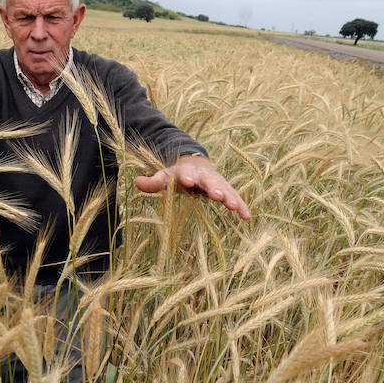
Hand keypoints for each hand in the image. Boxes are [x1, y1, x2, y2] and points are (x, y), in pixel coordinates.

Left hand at [134, 155, 250, 219]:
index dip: (186, 176)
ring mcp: (217, 182)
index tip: (186, 181)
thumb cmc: (178, 175)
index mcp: (187, 171)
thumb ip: (153, 182)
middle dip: (212, 187)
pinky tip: (247, 217)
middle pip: (209, 181)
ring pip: (225, 189)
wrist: (197, 165)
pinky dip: (242, 206)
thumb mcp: (164, 176)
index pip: (186, 172)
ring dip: (230, 198)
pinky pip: (235, 198)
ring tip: (234, 208)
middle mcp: (204, 175)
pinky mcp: (227, 190)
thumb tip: (136, 182)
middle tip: (216, 195)